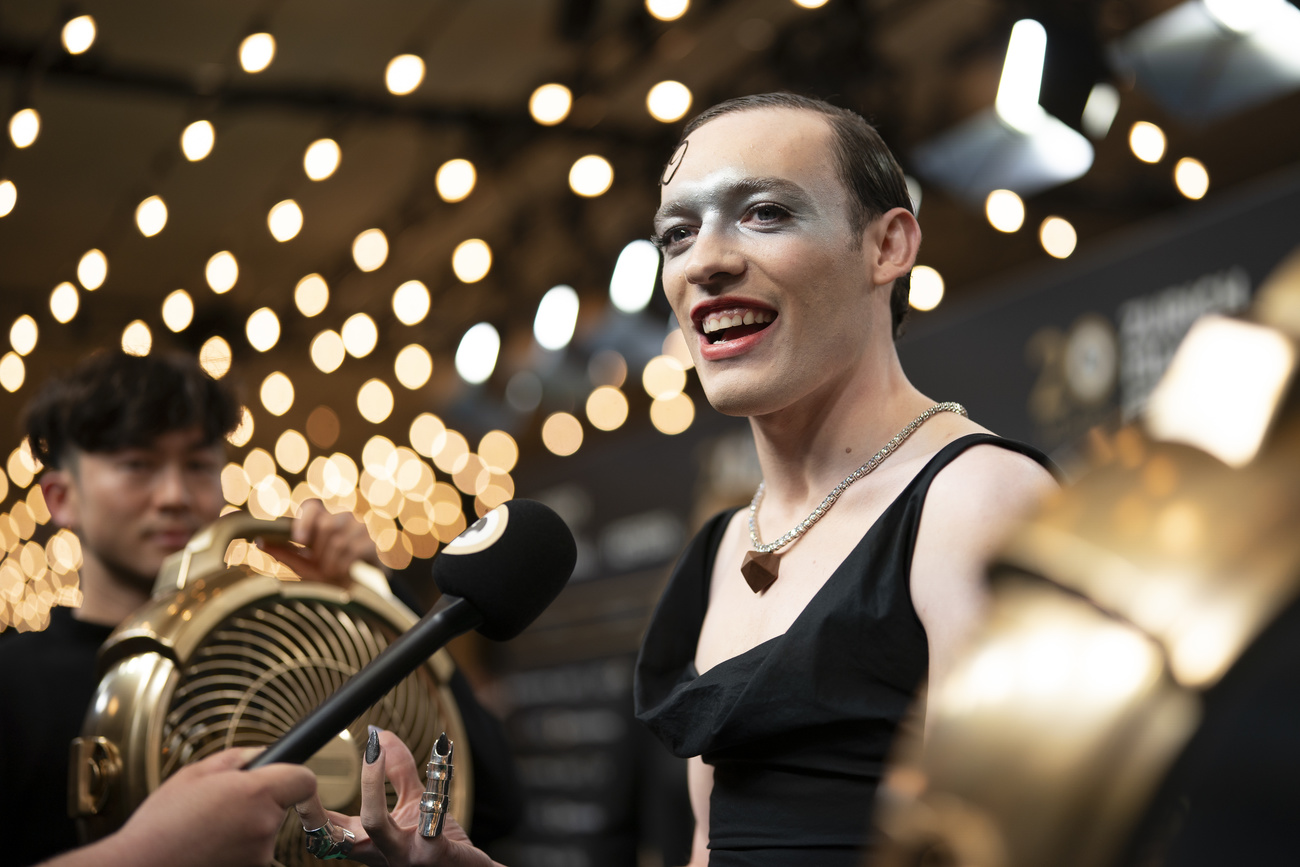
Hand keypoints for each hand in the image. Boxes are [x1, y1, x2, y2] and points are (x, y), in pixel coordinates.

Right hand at [45, 748, 315, 866]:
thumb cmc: (161, 824)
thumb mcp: (194, 774)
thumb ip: (236, 759)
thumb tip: (261, 755)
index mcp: (256, 793)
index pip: (304, 780)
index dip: (297, 776)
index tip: (292, 782)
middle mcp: (264, 826)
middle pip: (280, 806)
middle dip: (258, 801)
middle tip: (220, 804)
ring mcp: (259, 855)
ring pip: (263, 831)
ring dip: (245, 827)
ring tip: (206, 829)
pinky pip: (251, 852)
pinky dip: (236, 848)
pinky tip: (208, 845)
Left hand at [262, 499, 381, 587]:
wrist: (357, 593)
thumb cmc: (326, 576)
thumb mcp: (303, 565)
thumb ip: (284, 552)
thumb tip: (259, 540)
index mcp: (323, 519)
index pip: (312, 506)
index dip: (305, 519)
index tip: (299, 539)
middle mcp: (343, 517)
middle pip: (326, 524)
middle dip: (319, 551)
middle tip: (319, 564)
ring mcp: (360, 528)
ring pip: (339, 540)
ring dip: (331, 562)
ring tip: (332, 572)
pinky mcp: (371, 543)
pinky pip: (353, 551)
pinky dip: (344, 566)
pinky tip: (346, 573)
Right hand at [295, 729, 503, 866]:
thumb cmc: (437, 842)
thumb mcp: (414, 802)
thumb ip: (397, 770)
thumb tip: (380, 734)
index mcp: (370, 842)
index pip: (328, 830)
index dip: (308, 811)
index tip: (299, 783)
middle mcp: (381, 852)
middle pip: (339, 832)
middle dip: (319, 807)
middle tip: (322, 769)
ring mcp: (405, 855)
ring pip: (375, 823)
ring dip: (372, 785)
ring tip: (378, 750)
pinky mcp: (434, 853)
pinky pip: (430, 821)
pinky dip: (436, 788)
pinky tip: (441, 762)